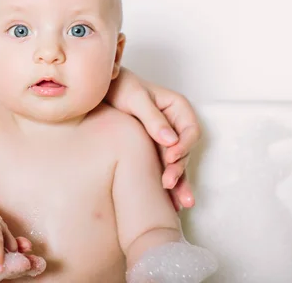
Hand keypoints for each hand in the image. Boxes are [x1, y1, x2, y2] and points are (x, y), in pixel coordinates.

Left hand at [106, 67, 200, 210]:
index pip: (190, 130)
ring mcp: (165, 139)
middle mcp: (175, 125)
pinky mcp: (153, 150)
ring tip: (179, 204)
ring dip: (178, 183)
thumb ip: (153, 118)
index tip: (170, 157)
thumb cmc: (120, 86)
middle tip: (167, 183)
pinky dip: (167, 184)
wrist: (100, 90)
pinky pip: (164, 168)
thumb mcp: (135, 98)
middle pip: (184, 151)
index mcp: (177, 107)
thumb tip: (172, 141)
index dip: (184, 146)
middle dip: (178, 169)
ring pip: (177, 164)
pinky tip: (171, 204)